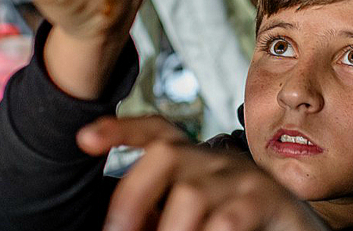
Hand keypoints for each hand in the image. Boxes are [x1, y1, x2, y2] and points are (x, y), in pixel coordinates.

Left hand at [77, 116, 329, 230]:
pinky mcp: (268, 200)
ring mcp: (244, 177)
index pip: (158, 131)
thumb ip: (161, 213)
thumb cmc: (243, 224)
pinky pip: (227, 221)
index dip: (121, 130)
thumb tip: (123, 227)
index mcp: (196, 160)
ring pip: (192, 195)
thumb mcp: (195, 215)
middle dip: (133, 195)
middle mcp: (218, 160)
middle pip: (166, 153)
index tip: (84, 139)